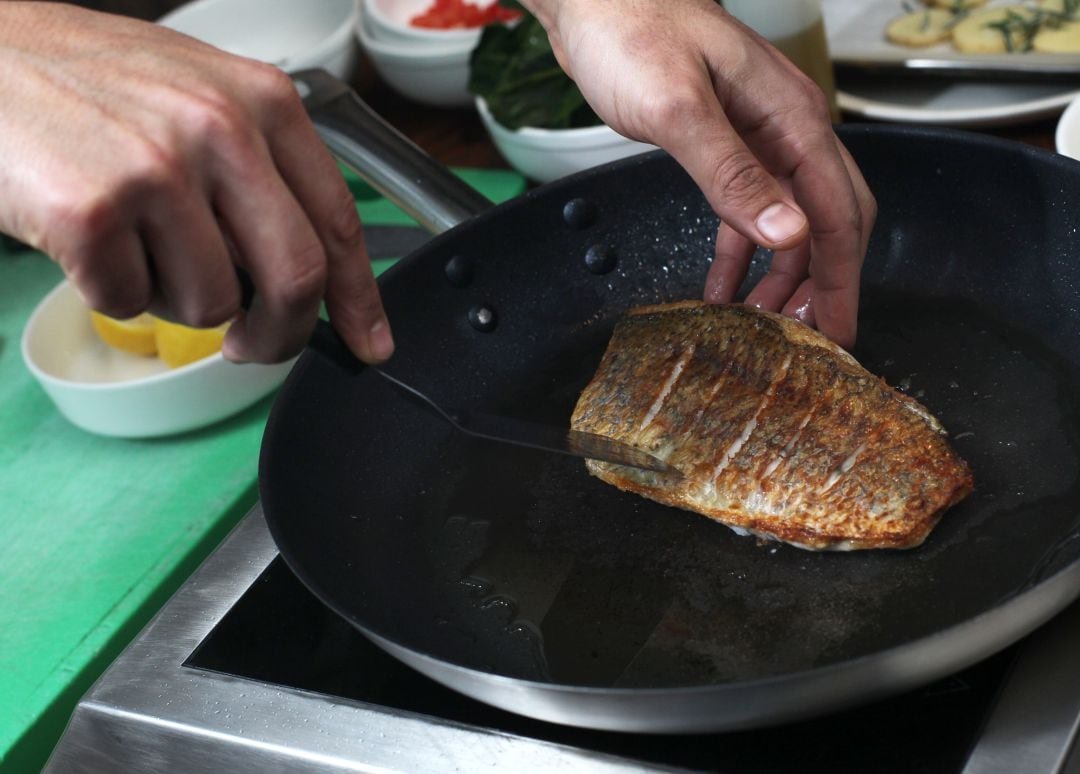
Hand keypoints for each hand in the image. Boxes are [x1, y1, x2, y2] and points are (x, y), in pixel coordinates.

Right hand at [0, 3, 392, 363]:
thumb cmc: (86, 83)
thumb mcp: (198, 96)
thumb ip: (260, 173)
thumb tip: (309, 275)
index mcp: (262, 101)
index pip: (338, 221)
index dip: (359, 298)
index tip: (368, 341)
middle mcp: (219, 129)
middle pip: (295, 277)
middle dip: (281, 335)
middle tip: (255, 346)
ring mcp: (156, 170)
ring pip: (210, 304)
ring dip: (174, 299)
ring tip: (134, 242)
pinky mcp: (92, 213)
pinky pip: (133, 305)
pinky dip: (113, 292)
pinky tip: (90, 240)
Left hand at [522, 0, 874, 347]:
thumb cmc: (632, 32)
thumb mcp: (680, 109)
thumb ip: (732, 172)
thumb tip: (787, 230)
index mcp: (791, 119)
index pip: (837, 211)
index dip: (841, 278)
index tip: (838, 331)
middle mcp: (785, 128)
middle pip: (829, 217)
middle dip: (824, 281)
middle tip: (812, 340)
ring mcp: (757, 135)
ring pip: (790, 217)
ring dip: (782, 273)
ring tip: (766, 323)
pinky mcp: (725, 141)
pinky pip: (746, 206)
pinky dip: (739, 251)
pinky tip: (722, 286)